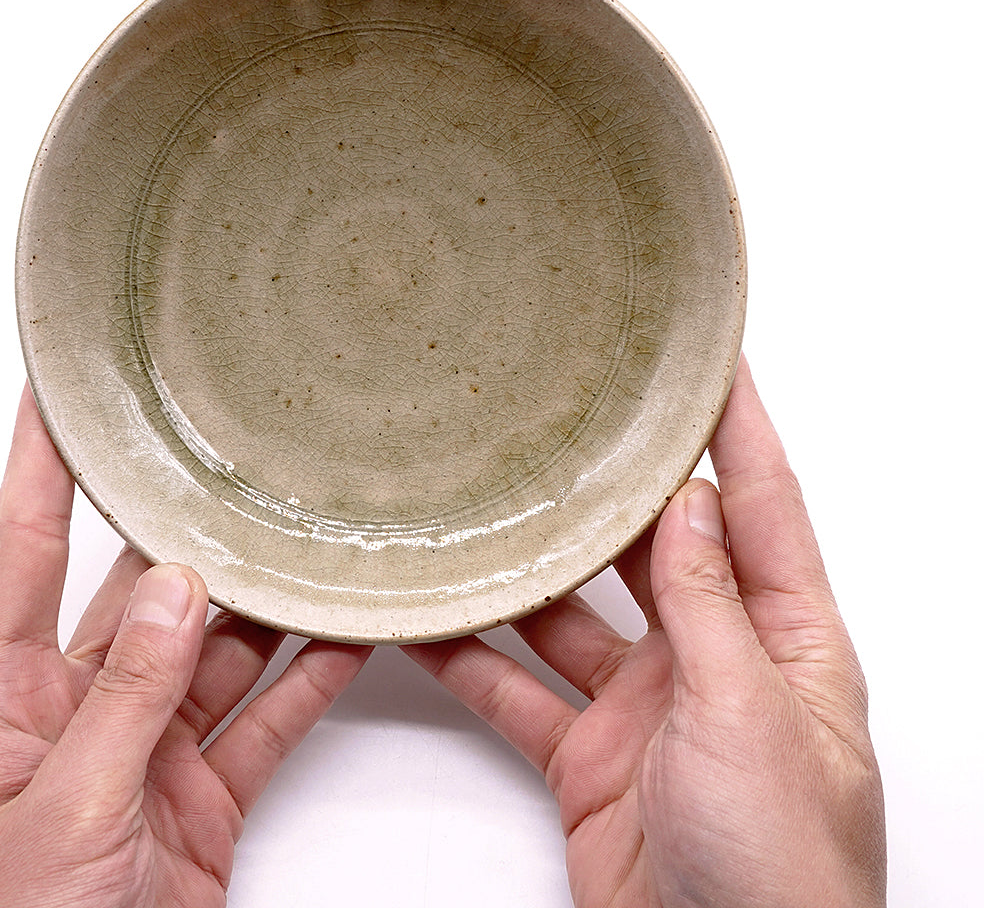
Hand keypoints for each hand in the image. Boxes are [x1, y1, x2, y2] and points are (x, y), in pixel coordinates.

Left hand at [0, 387, 369, 907]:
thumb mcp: (59, 813)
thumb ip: (126, 697)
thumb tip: (177, 587)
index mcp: (1, 697)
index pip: (20, 550)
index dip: (35, 464)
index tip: (54, 391)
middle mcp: (75, 708)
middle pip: (142, 590)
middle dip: (191, 527)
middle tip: (240, 456)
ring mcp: (144, 751)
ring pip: (218, 649)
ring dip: (267, 601)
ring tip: (315, 535)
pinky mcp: (201, 798)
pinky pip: (264, 720)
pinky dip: (309, 680)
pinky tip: (348, 634)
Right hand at [405, 357, 885, 906]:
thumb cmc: (786, 871)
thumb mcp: (751, 717)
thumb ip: (709, 607)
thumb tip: (689, 503)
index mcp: (784, 637)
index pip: (760, 501)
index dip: (737, 423)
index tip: (707, 356)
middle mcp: (714, 657)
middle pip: (652, 545)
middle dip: (605, 486)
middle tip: (554, 417)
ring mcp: (646, 705)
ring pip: (570, 611)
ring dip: (520, 571)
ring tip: (470, 510)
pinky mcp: (589, 755)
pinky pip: (519, 689)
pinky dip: (471, 659)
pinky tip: (425, 624)